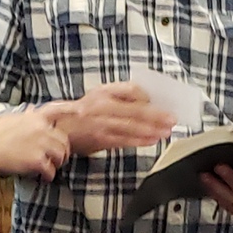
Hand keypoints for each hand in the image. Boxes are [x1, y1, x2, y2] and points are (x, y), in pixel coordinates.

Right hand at [0, 109, 69, 181]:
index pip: (56, 109)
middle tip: (59, 158)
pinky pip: (51, 170)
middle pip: (63, 140)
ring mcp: (40, 144)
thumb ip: (25, 116)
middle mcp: (40, 128)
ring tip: (51, 167)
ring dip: (58, 163)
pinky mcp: (36, 160)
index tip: (81, 111)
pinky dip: (49, 175)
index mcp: (34, 117)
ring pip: (60, 155)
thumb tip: (31, 109)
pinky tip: (44, 177)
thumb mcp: (10, 119)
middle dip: (63, 151)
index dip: (70, 109)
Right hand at [39, 83, 174, 155]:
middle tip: (172, 119)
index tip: (163, 103)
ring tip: (166, 131)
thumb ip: (122, 93)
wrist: (60, 128)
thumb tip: (145, 98)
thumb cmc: (83, 110)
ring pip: (131, 127)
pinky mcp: (101, 140)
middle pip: (135, 111)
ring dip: (151, 130)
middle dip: (156, 116)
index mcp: (104, 93)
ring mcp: (102, 124)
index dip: (149, 99)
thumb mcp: (100, 93)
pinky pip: (124, 141)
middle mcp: (103, 107)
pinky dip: (140, 141)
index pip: (131, 92)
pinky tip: (152, 141)